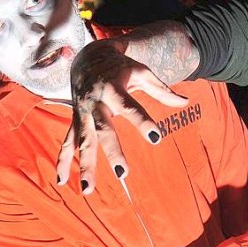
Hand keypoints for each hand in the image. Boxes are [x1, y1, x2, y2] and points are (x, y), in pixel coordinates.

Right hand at [56, 40, 187, 193]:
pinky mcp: (75, 119)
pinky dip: (62, 161)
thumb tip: (186, 102)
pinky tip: (61, 181)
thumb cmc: (121, 67)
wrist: (89, 57)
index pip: (130, 107)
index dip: (143, 122)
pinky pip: (67, 142)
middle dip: (112, 152)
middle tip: (123, 173)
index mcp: (113, 88)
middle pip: (104, 130)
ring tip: (88, 189)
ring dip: (84, 165)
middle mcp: (95, 102)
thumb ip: (162, 90)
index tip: (156, 138)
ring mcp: (82, 112)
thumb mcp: (143, 72)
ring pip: (83, 141)